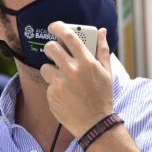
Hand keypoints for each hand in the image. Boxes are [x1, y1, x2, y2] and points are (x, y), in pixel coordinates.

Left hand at [40, 21, 113, 136]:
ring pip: (45, 67)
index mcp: (87, 62)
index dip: (58, 27)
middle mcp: (72, 70)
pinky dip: (54, 87)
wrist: (94, 123)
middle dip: (51, 47)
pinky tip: (65, 94)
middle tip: (54, 52)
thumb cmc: (102, 96)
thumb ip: (103, 50)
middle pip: (50, 47)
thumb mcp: (107, 72)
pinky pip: (48, 84)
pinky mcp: (52, 94)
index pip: (68, 36)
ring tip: (62, 78)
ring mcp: (60, 83)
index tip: (54, 27)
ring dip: (51, 70)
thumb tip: (102, 31)